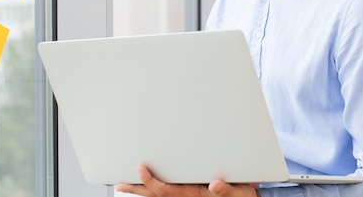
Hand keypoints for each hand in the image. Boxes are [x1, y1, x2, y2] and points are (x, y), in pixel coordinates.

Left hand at [115, 165, 259, 196]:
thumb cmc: (243, 195)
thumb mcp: (240, 192)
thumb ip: (227, 190)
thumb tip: (214, 185)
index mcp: (195, 195)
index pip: (167, 190)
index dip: (152, 180)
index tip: (140, 168)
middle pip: (157, 195)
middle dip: (138, 188)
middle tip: (119, 183)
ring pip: (158, 196)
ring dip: (140, 191)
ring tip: (122, 184)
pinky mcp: (188, 195)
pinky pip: (165, 193)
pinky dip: (151, 190)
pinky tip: (142, 186)